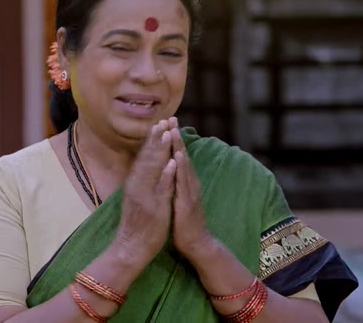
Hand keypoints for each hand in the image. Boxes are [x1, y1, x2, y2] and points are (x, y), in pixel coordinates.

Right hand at [114, 119, 175, 264]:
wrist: (130, 248)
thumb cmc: (136, 223)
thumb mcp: (135, 198)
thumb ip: (139, 182)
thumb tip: (143, 166)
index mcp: (135, 184)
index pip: (143, 157)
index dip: (151, 140)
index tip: (158, 123)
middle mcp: (138, 187)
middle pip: (147, 158)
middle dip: (156, 139)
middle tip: (164, 120)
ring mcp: (145, 196)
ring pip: (153, 169)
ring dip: (160, 151)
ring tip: (167, 134)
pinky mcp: (154, 207)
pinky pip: (161, 188)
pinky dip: (166, 175)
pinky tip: (171, 163)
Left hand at [169, 120, 213, 258]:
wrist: (196, 244)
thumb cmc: (184, 223)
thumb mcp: (179, 198)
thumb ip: (177, 183)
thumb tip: (171, 169)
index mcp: (185, 182)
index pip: (178, 157)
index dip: (173, 140)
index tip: (167, 123)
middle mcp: (189, 184)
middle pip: (182, 156)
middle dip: (176, 136)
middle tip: (171, 118)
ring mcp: (189, 192)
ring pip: (183, 166)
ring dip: (179, 147)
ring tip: (174, 131)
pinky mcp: (187, 202)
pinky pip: (183, 182)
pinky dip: (180, 167)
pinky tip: (177, 157)